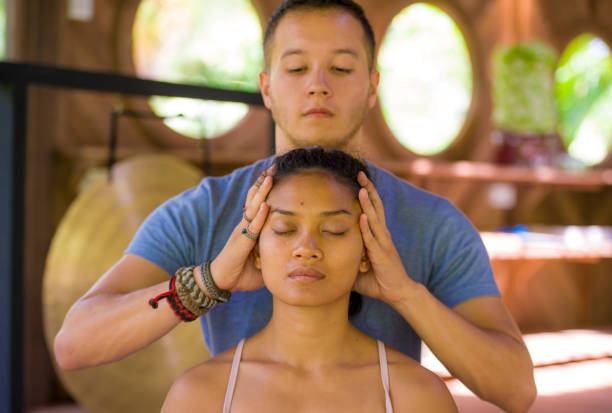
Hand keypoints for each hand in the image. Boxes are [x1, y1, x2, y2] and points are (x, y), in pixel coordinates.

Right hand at [206, 165, 274, 291]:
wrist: (221, 281)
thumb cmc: (242, 273)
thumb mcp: (262, 261)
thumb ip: (274, 254)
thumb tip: (292, 256)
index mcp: (250, 227)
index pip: (259, 203)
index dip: (266, 189)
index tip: (276, 174)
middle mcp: (245, 225)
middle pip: (255, 198)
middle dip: (264, 182)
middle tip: (275, 165)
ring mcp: (242, 230)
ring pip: (253, 207)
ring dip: (262, 191)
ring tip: (270, 176)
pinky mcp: (241, 240)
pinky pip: (252, 226)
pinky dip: (259, 215)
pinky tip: (266, 205)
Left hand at [353, 171, 415, 303]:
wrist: (398, 293)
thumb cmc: (378, 281)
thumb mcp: (356, 268)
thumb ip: (345, 258)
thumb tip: (325, 257)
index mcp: (377, 236)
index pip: (372, 210)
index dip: (367, 194)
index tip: (358, 180)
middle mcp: (382, 235)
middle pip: (375, 207)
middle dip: (368, 189)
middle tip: (360, 173)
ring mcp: (383, 244)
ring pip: (375, 218)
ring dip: (368, 203)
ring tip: (362, 188)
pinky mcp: (383, 255)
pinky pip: (373, 239)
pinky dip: (367, 227)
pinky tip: (362, 216)